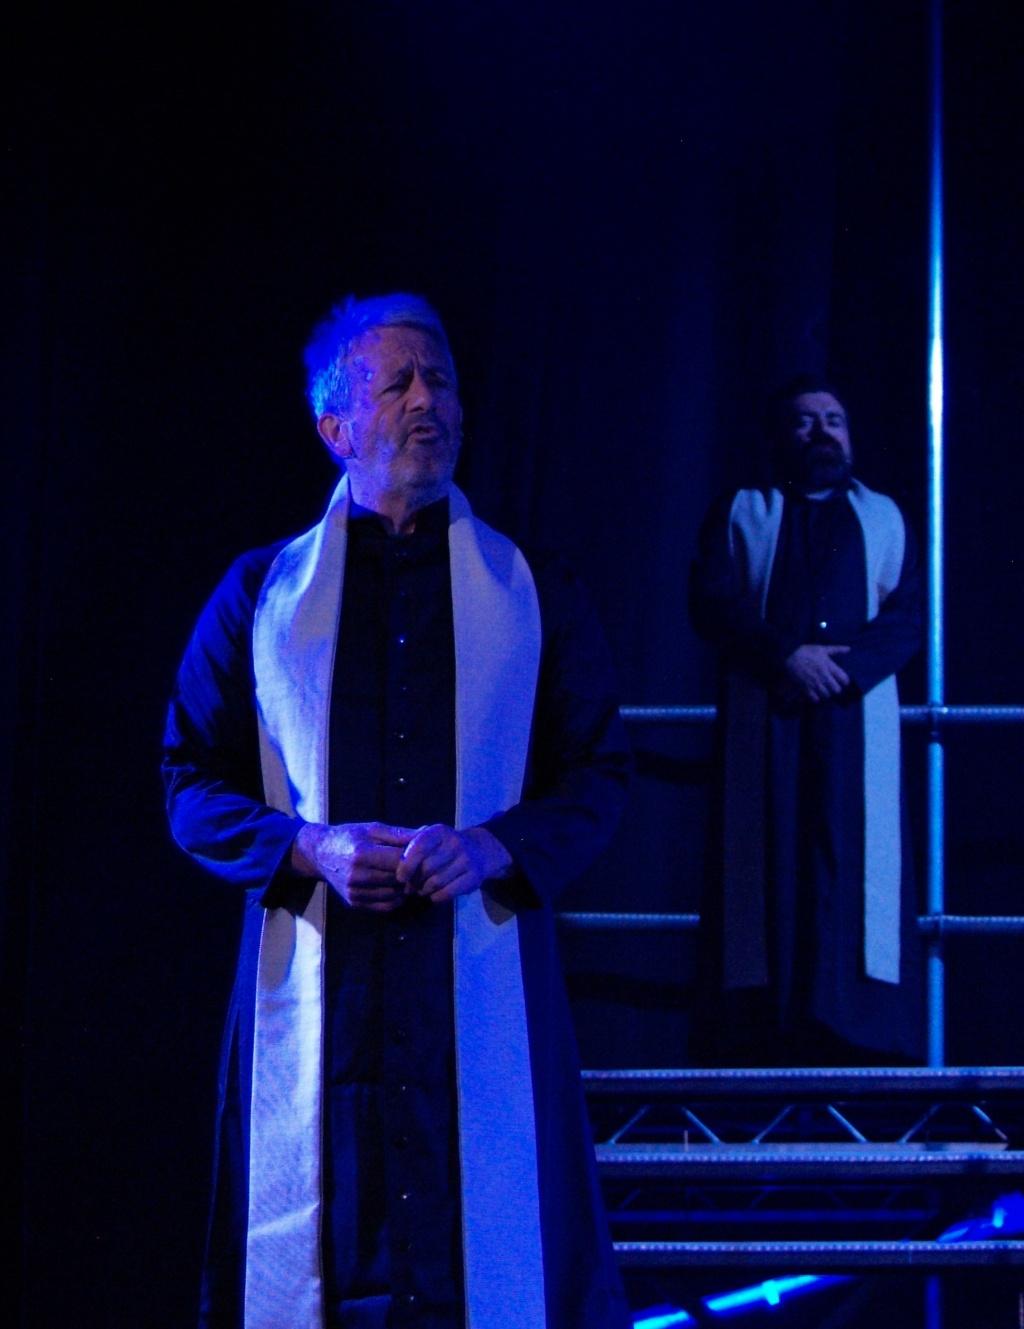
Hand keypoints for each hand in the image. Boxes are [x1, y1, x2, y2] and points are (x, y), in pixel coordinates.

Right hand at [292, 821, 414, 910]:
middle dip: (413, 874)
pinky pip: (385, 906)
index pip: (400, 861)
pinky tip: (398, 887)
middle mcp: (356, 876)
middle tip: (422, 867)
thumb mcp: (372, 829)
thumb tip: (427, 833)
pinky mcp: (354, 903)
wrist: (320, 854)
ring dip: (406, 887)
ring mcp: (354, 892)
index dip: (416, 858)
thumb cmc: (349, 836)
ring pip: (394, 894)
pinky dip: (397, 898)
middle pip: (398, 879)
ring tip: (410, 876)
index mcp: (361, 853)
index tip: (424, 854)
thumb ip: (400, 834)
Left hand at [395, 825, 513, 904]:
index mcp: (439, 832)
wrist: (479, 851)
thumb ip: (408, 845)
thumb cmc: (443, 847)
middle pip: (426, 868)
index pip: (419, 847)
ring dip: (423, 891)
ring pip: (436, 882)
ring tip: (420, 890)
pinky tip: (433, 895)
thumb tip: (387, 859)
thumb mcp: (428, 839)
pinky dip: (435, 897)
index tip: (400, 877)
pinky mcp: (474, 877)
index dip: (406, 865)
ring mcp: (467, 860)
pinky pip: (447, 893)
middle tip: (408, 887)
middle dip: (414, 881)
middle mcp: (455, 843)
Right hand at [781, 643, 850, 702]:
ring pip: (827, 695)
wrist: (790, 655)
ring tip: (824, 690)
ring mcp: (815, 683)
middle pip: (837, 690)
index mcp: (829, 666)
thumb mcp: (823, 648)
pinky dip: (816, 697)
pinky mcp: (806, 688)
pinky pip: (815, 698)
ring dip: (826, 693)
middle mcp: (824, 676)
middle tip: (832, 686)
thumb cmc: (807, 651)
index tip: (842, 680)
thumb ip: (837, 650)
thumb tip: (849, 649)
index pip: (844, 679)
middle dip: (836, 689)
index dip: (845, 681)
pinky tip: (815, 693)